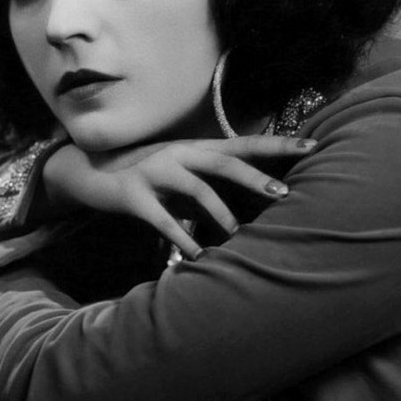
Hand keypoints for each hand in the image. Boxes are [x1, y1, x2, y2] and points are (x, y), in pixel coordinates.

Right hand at [42, 134, 318, 258]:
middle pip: (224, 161)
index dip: (278, 144)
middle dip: (255, 178)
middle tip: (283, 194)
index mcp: (196, 148)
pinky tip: (198, 257)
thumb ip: (215, 185)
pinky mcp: (134, 196)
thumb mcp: (184, 176)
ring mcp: (155, 172)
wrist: (89, 171)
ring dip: (220, 214)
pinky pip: (163, 220)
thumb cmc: (148, 177)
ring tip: (237, 236)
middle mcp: (179, 154)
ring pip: (196, 190)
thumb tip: (257, 201)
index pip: (244, 143)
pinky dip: (182, 239)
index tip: (312, 145)